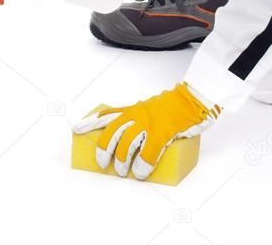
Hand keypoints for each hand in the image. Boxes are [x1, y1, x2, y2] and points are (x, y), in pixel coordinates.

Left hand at [71, 82, 220, 179]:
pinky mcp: (162, 131)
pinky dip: (143, 166)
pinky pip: (147, 153)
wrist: (195, 98)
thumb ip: (139, 117)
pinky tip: (142, 173)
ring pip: (126, 146)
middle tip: (104, 164)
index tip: (75, 128)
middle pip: (111, 134)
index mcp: (134, 109)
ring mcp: (149, 123)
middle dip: (104, 151)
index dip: (90, 123)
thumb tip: (131, 136)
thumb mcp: (152, 106)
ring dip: (122, 163)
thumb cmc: (176, 105)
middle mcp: (137, 114)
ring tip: (124, 172)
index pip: (107, 115)